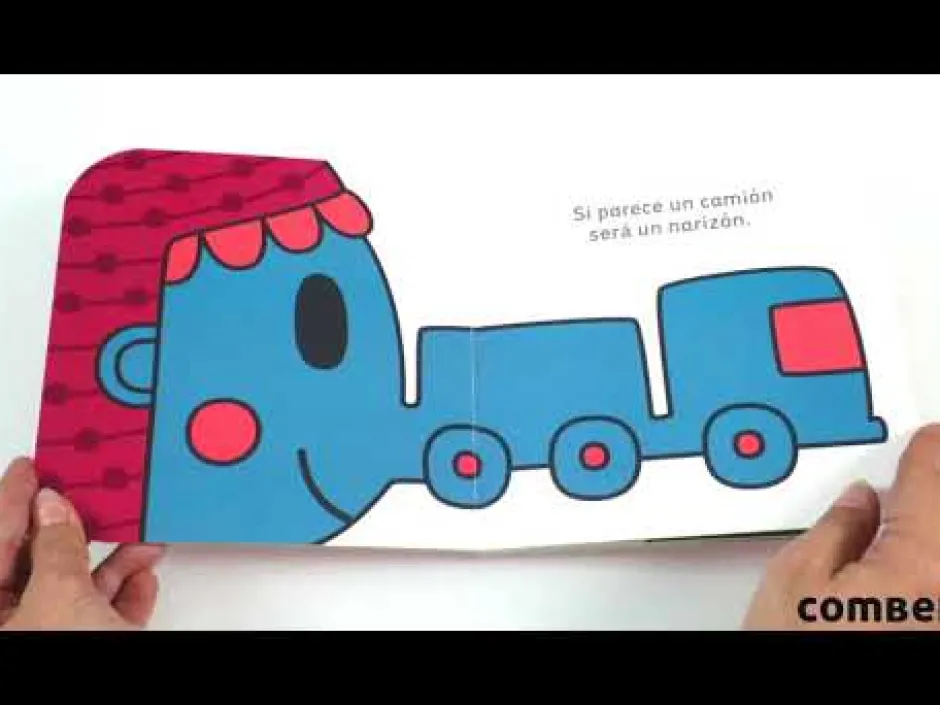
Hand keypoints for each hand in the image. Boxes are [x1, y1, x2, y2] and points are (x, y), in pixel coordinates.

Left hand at [0, 457, 164, 629]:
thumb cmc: (69, 658)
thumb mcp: (61, 595)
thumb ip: (56, 547)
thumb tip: (54, 509)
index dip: (13, 499)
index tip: (30, 469)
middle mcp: (16, 623)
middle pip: (38, 563)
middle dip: (74, 529)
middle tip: (86, 492)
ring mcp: (53, 634)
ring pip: (78, 587)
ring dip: (113, 559)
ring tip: (138, 536)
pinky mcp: (93, 643)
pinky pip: (103, 611)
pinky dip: (125, 589)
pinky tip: (142, 574)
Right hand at [744, 423, 939, 629]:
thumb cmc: (796, 652)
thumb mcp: (793, 581)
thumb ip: (833, 529)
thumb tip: (856, 506)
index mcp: (919, 565)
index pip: (931, 482)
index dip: (924, 452)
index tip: (924, 439)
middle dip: (923, 492)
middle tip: (901, 482)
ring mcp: (938, 617)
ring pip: (936, 547)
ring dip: (919, 526)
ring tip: (885, 524)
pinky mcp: (928, 628)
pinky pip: (932, 579)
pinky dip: (917, 556)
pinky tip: (889, 560)